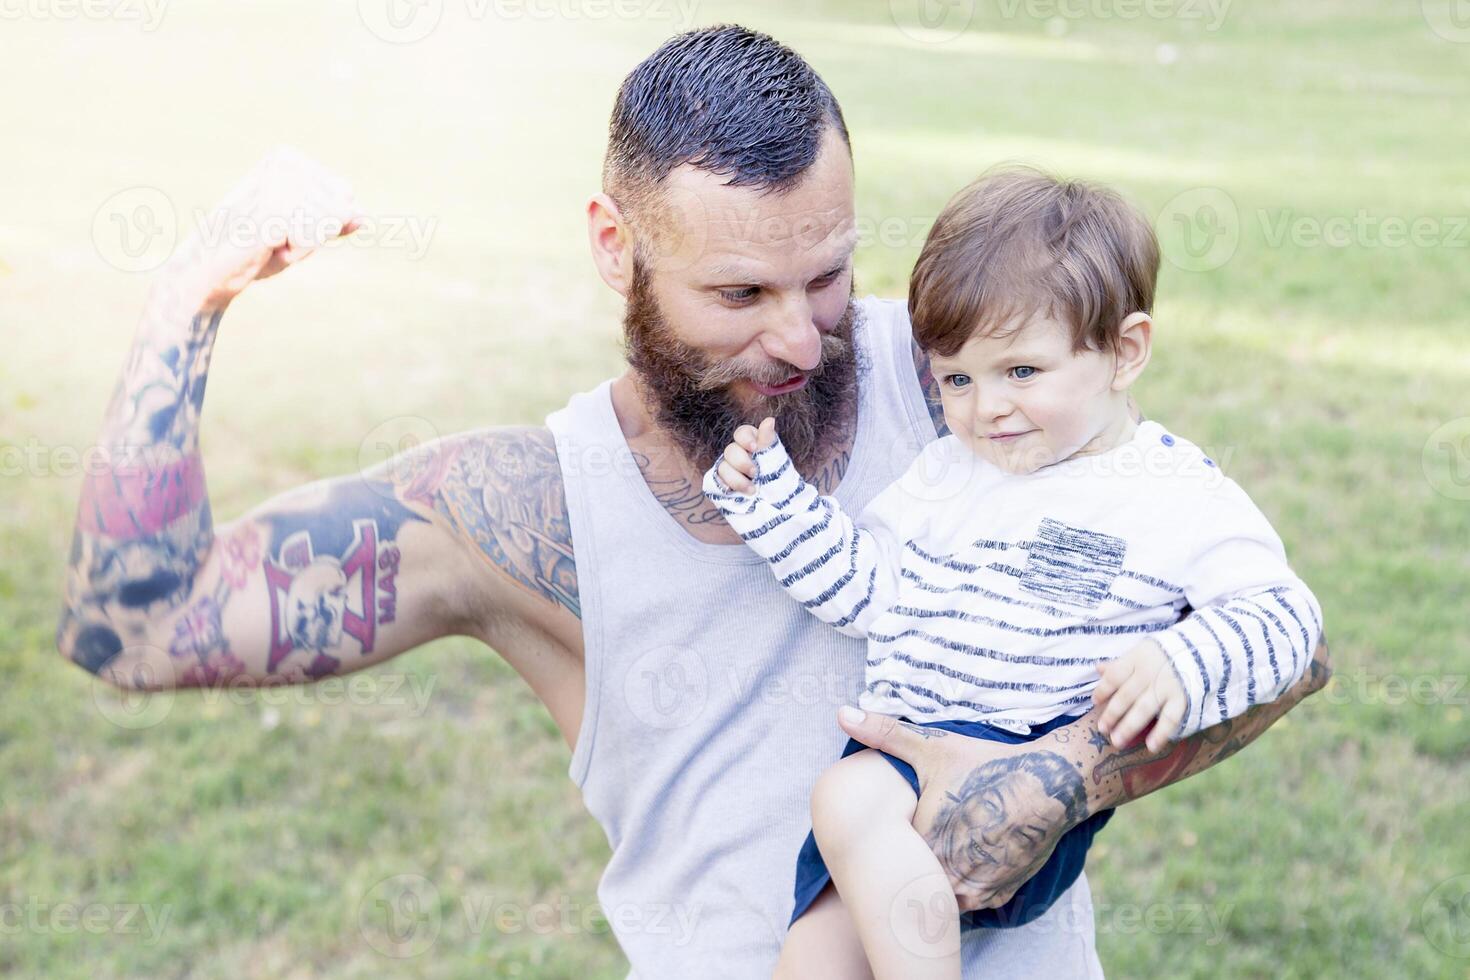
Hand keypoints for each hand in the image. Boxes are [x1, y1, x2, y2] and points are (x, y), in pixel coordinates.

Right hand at [164, 145, 361, 309]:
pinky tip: (268, 246)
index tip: (287, 226)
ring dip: (305, 244)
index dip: (324, 223)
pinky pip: (316, 236)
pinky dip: (297, 251)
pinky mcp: (274, 205)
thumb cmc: (256, 249)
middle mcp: (285, 161)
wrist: (209, 268)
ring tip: (271, 241)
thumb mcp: (305, 233)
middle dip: (317, 234)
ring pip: (331, 223)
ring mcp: (278, 181)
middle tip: (277, 236)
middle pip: (342, 208)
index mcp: (289, 158)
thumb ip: (335, 223)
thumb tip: (364, 216)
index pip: (345, 195)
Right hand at [714, 416, 776, 493]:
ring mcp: (728, 470)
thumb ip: (768, 440)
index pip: (742, 433)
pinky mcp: (722, 484)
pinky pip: (717, 481)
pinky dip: (726, 486)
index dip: (745, 438)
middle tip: (755, 473)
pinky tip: (735, 492)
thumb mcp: (775, 458)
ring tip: (752, 490)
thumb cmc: (776, 478)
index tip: (754, 447)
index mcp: (751, 444)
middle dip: (742, 462)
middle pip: (730, 450)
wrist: (775, 503)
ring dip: (737, 479)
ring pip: (723, 467)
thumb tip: (769, 419)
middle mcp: (738, 454)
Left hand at [836, 707, 1079, 912]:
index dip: (888, 843)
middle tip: (922, 836)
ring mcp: (972, 888)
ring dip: (937, 877)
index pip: (888, 855)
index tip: (891, 830)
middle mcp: (944, 872)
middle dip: (910, 863)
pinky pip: (968, 900)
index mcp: (921, 841)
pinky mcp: (997, 895)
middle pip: (914, 876)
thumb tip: (842, 713)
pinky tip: (968, 860)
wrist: (1049, 785)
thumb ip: (884, 733)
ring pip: (940, 892)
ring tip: (944, 850)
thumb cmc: (986, 764)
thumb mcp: (931, 747)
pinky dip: (965, 885)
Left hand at [1092, 640, 1186, 752]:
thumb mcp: (1141, 651)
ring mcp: (1166, 686)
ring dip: (1129, 726)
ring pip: (1143, 709)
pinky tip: (1151, 747)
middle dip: (1112, 714)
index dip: (1103, 689)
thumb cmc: (1163, 654)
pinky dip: (1161, 733)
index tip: (1095, 702)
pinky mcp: (1182, 698)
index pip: (1115, 676)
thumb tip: (1098, 668)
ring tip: (1117, 741)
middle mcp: (1149, 673)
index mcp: (1136, 659)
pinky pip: (1170, 718)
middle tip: (1102, 729)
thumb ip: (1120, 663)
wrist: (1200, 649)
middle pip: (1126, 695)